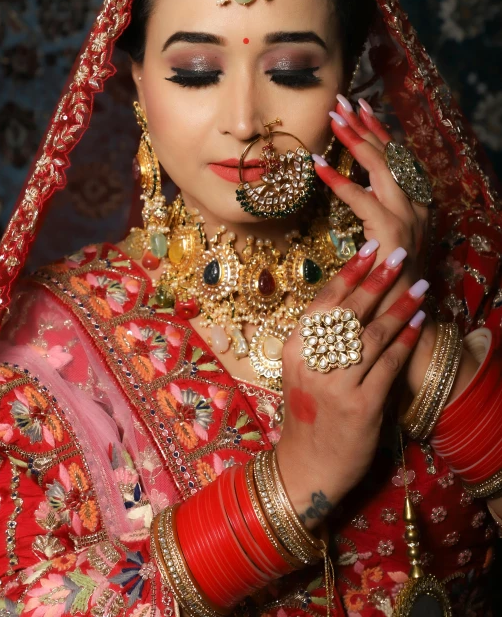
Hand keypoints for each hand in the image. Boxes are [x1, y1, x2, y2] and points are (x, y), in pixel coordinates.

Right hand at [276, 241, 427, 528]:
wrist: (306, 466)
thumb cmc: (307, 414)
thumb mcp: (302, 371)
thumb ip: (320, 339)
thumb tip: (355, 300)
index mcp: (293, 348)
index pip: (324, 301)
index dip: (350, 272)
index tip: (368, 248)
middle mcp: (311, 362)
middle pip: (349, 311)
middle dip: (378, 279)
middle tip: (399, 255)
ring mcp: (336, 384)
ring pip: (372, 335)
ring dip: (400, 307)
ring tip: (421, 286)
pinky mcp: (361, 405)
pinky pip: (388, 364)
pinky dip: (406, 341)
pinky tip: (419, 323)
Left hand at [314, 95, 429, 312]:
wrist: (403, 319)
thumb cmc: (385, 282)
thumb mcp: (381, 240)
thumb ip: (372, 214)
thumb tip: (357, 189)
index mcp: (415, 205)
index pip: (398, 158)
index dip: (378, 131)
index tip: (359, 109)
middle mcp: (417, 207)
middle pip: (391, 155)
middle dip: (365, 125)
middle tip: (342, 101)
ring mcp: (409, 219)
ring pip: (382, 169)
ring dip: (355, 141)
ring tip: (332, 120)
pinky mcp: (393, 235)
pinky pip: (363, 200)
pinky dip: (339, 182)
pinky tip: (317, 166)